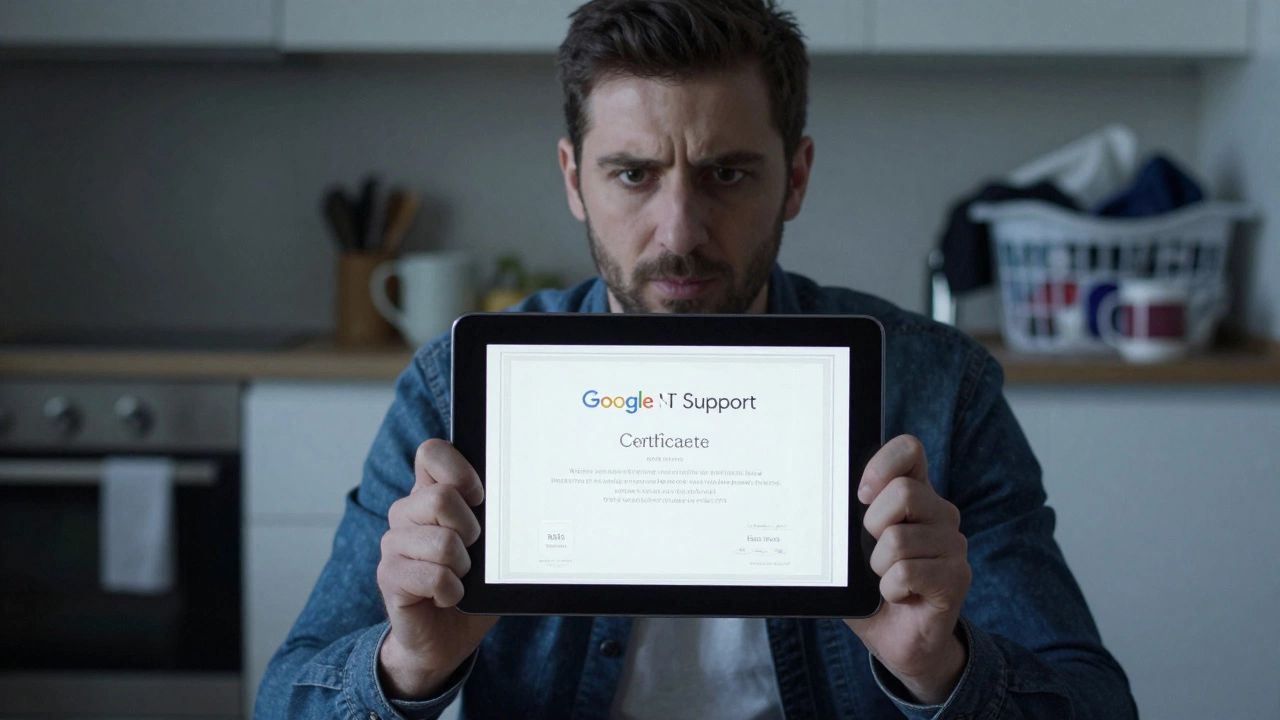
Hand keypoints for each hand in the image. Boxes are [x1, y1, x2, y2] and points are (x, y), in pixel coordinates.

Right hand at [377, 438, 497, 699]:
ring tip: (460, 576)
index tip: (479, 496)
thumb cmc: (472, 585)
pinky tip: (448, 597)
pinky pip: (433, 575)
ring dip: (463, 566)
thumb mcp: (490, 547)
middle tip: (474, 550)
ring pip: (441, 541)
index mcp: (429, 494)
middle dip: (471, 529)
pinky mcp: (389, 576)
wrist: (444, 637)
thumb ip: (495, 518)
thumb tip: (522, 498)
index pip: (431, 453)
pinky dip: (451, 591)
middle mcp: (406, 513)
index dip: (458, 469)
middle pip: (441, 497)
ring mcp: (393, 543)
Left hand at [844, 435, 970, 704]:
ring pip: (899, 538)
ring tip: (885, 580)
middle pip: (904, 492)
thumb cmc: (870, 590)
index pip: (909, 451)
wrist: (899, 641)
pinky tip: (898, 596)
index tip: (860, 495)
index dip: (882, 464)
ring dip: (878, 567)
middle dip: (872, 525)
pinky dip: (890, 589)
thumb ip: (845, 522)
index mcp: (914, 495)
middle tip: (871, 554)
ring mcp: (953, 544)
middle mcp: (939, 513)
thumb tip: (817, 499)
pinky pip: (908, 572)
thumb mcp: (850, 550)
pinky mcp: (957, 577)